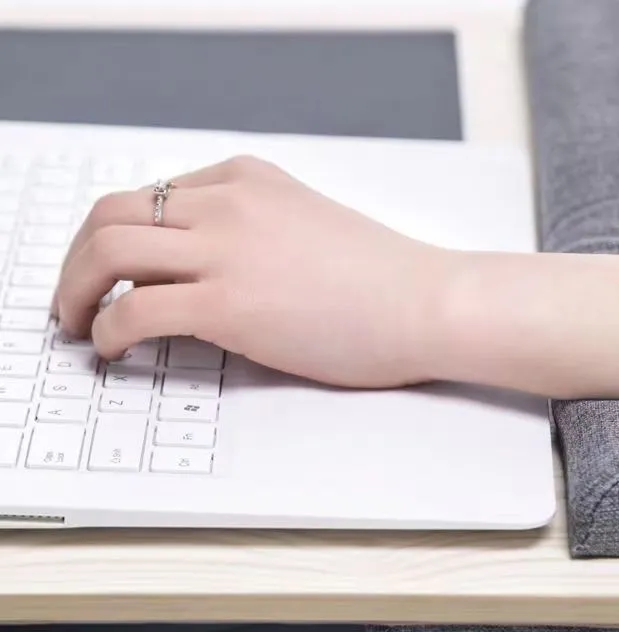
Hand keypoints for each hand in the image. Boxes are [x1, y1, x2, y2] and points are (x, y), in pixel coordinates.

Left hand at [54, 155, 456, 387]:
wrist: (427, 303)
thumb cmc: (384, 279)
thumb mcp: (308, 228)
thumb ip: (254, 234)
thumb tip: (211, 272)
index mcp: (247, 180)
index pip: (151, 198)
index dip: (118, 239)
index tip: (112, 272)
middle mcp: (227, 205)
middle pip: (111, 215)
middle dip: (77, 262)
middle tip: (75, 299)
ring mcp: (226, 252)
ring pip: (107, 252)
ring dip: (76, 292)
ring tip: (79, 325)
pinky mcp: (229, 306)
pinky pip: (134, 312)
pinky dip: (107, 331)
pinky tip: (113, 348)